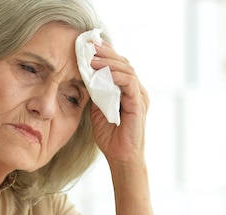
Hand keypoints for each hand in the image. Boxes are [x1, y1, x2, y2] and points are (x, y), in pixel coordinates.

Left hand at [89, 42, 148, 165]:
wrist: (120, 156)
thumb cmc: (110, 136)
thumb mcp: (98, 109)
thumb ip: (96, 92)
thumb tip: (86, 76)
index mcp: (127, 90)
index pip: (118, 65)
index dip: (105, 54)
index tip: (89, 46)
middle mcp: (136, 90)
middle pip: (123, 63)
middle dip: (106, 53)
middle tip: (90, 46)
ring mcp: (139, 96)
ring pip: (127, 69)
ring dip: (109, 62)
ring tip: (92, 59)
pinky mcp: (139, 104)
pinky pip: (129, 83)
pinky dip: (116, 76)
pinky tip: (104, 73)